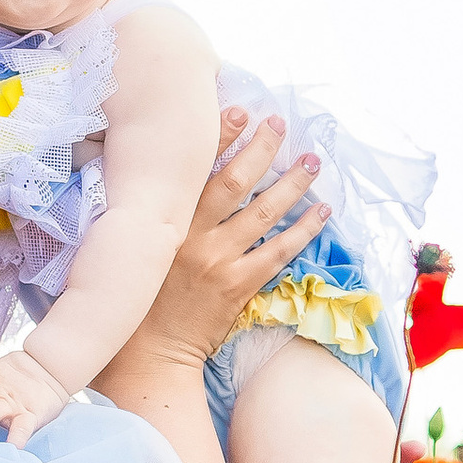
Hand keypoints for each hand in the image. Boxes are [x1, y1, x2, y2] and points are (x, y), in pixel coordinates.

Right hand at [134, 109, 330, 366]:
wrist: (149, 352)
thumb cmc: (140, 297)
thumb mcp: (139, 248)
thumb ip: (157, 216)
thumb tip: (170, 179)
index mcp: (166, 222)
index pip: (196, 169)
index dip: (220, 136)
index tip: (239, 109)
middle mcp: (193, 236)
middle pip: (236, 180)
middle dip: (262, 148)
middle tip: (281, 125)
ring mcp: (219, 261)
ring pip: (265, 212)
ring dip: (292, 183)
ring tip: (311, 161)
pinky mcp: (239, 286)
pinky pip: (280, 252)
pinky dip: (303, 230)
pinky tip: (322, 212)